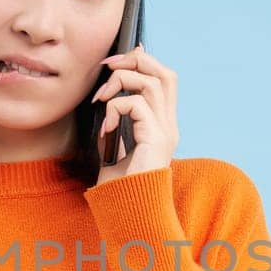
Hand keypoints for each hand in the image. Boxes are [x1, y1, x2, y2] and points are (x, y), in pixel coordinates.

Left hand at [89, 43, 178, 183]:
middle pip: (165, 73)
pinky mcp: (156, 140)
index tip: (118, 58)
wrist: (126, 212)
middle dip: (135, 60)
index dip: (145, 60)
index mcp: (162, 125)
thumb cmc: (117, 183)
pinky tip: (105, 128)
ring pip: (152, 82)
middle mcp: (169, 126)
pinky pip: (137, 104)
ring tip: (101, 101)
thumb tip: (108, 91)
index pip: (165, 79)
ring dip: (120, 82)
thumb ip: (116, 118)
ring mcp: (166, 132)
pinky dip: (115, 108)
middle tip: (108, 67)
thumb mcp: (114, 142)